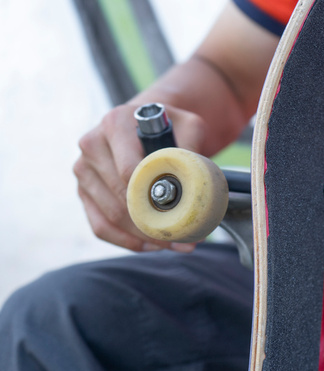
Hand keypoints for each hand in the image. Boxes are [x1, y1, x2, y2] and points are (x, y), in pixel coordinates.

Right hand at [73, 103, 208, 251]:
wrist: (146, 124)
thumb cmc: (170, 125)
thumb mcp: (189, 125)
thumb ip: (192, 146)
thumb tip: (194, 180)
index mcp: (115, 124)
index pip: (128, 170)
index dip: (151, 195)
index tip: (179, 212)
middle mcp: (92, 145)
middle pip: (119, 197)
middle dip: (153, 222)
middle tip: (184, 235)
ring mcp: (83, 170)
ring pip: (110, 215)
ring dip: (144, 236)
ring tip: (175, 243)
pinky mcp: (83, 191)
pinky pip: (100, 226)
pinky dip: (127, 241)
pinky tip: (151, 246)